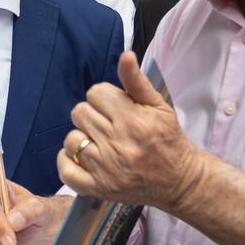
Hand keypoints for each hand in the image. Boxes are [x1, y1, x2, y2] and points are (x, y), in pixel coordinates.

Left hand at [58, 51, 202, 209]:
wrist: (179, 181)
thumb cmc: (169, 141)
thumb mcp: (159, 106)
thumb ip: (137, 81)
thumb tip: (125, 55)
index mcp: (132, 120)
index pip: (95, 93)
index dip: (105, 98)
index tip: (116, 108)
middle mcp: (117, 144)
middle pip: (80, 113)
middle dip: (93, 115)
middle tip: (110, 125)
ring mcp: (106, 169)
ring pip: (71, 139)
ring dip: (82, 138)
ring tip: (100, 143)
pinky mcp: (98, 188)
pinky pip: (66, 170)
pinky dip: (68, 162)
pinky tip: (83, 158)